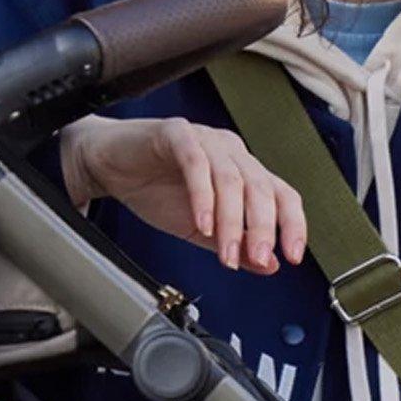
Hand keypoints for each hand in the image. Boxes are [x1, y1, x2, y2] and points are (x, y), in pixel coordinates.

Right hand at [58, 115, 306, 273]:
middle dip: (261, 229)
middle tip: (255, 259)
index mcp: (244, 172)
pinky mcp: (176, 134)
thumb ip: (234, 245)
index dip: (292, 225)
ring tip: (225, 252)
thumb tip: (269, 265)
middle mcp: (231, 153)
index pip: (282, 195)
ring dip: (231, 221)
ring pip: (231, 179)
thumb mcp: (200, 230)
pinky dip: (202, 196)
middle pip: (261, 189)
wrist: (107, 166)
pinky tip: (201, 222)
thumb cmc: (153, 189)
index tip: (291, 256)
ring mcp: (206, 140)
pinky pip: (196, 164)